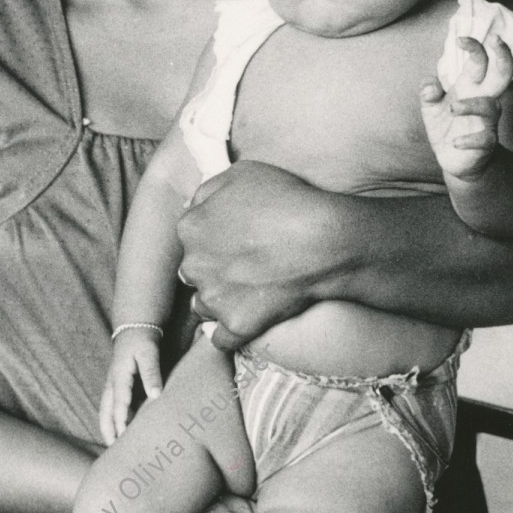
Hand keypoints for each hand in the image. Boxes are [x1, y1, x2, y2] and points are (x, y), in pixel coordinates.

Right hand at [98, 331, 162, 443]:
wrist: (134, 328)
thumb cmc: (142, 341)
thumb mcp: (149, 353)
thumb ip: (152, 373)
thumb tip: (156, 395)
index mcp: (119, 378)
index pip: (119, 405)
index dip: (121, 423)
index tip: (125, 439)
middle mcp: (111, 384)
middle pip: (105, 412)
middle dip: (108, 431)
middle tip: (113, 451)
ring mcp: (111, 385)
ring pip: (105, 411)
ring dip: (108, 427)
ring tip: (113, 446)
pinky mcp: (116, 386)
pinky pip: (110, 406)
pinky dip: (111, 419)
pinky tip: (120, 429)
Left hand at [174, 161, 336, 349]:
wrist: (322, 239)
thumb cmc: (287, 200)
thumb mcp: (242, 173)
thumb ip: (209, 190)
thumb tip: (195, 205)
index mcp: (190, 227)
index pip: (191, 238)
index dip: (214, 239)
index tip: (236, 241)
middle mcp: (193, 264)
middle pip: (195, 272)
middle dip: (215, 270)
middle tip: (247, 266)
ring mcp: (213, 298)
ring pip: (205, 305)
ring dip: (221, 301)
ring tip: (251, 292)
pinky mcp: (236, 325)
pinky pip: (222, 339)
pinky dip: (233, 332)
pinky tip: (250, 319)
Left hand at [422, 34, 512, 180]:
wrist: (454, 160)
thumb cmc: (446, 126)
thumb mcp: (430, 107)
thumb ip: (428, 92)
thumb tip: (431, 86)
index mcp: (470, 88)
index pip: (480, 61)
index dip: (474, 47)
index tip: (460, 40)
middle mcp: (483, 100)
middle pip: (503, 74)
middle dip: (503, 55)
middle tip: (495, 39)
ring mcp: (486, 122)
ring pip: (491, 107)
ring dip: (471, 105)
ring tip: (451, 108)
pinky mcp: (485, 144)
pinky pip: (485, 139)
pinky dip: (469, 139)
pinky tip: (455, 142)